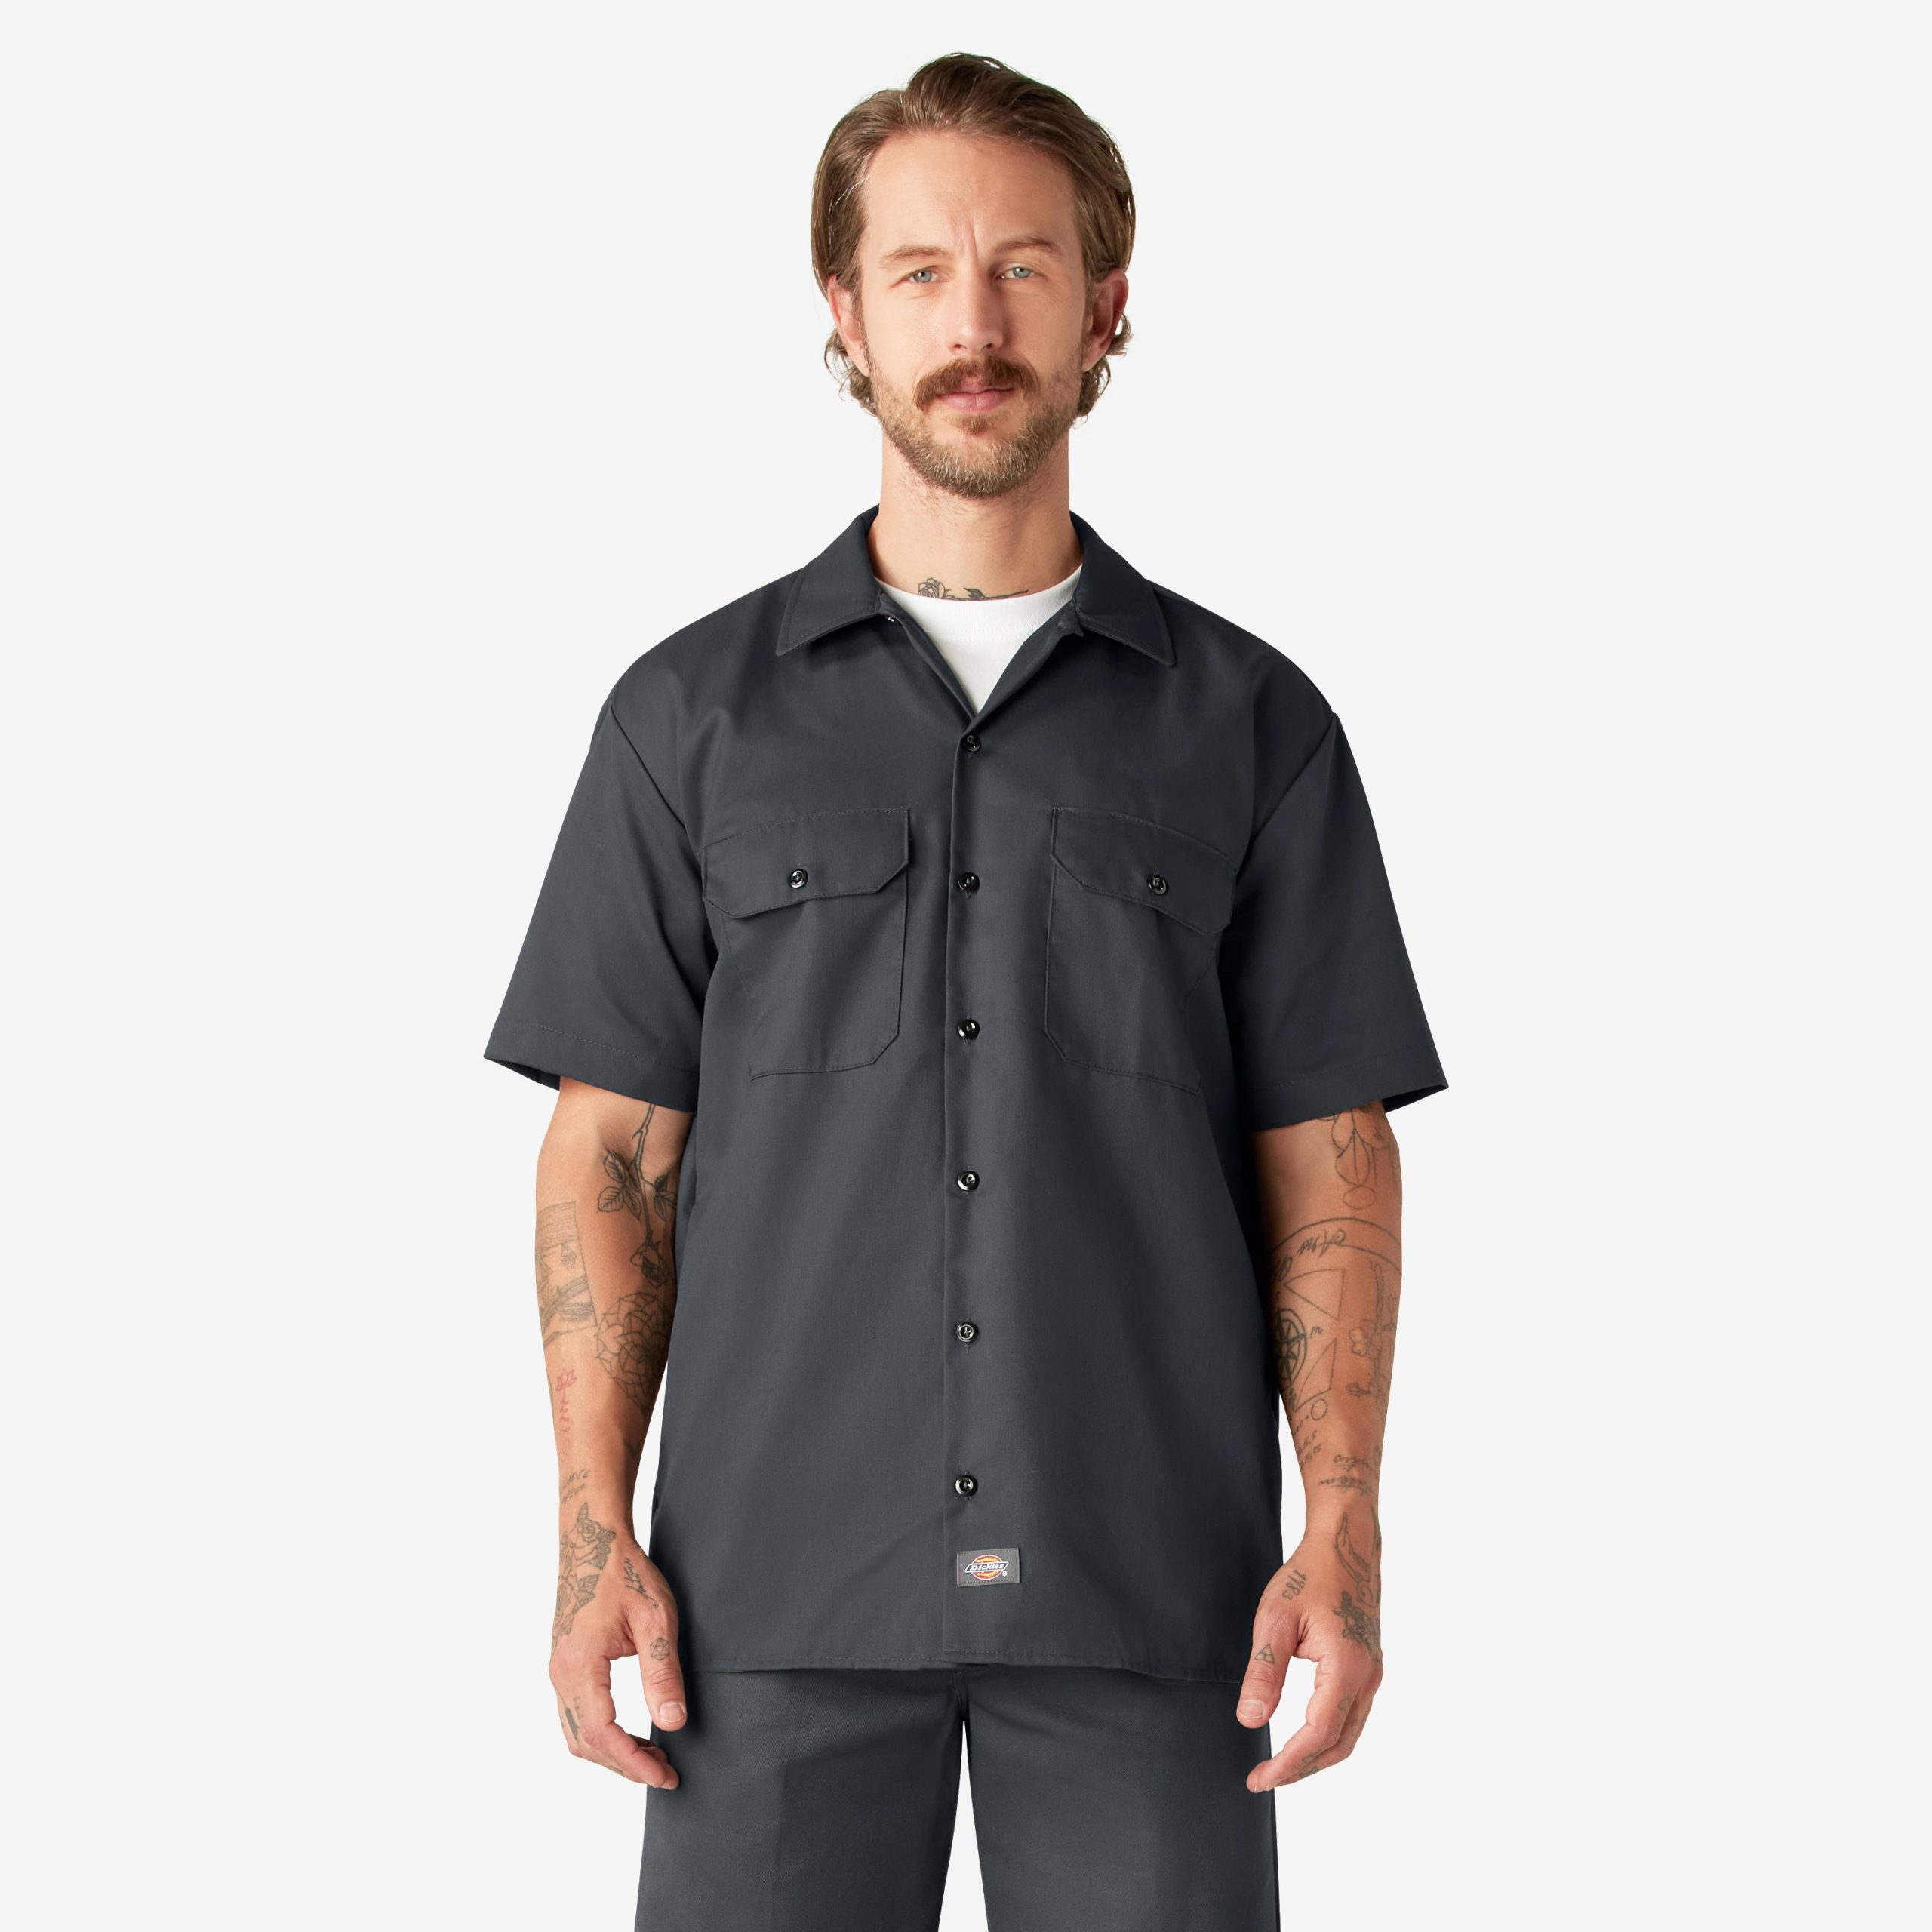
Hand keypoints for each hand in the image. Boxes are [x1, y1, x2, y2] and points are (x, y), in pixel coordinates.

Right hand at [549, 1503, 685, 1786]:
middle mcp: (560, 1674)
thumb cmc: (625, 1573)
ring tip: (652, 1758)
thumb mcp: (655, 1618)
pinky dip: (601, 1735)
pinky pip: (576, 1716)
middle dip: (625, 1765)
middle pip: (585, 1742)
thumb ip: (662, 1673)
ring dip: (612, 1753)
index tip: (665, 1776)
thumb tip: (672, 1725)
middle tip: (666, 1773)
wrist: (592, 1541)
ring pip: (577, 1734)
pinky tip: (630, 1735)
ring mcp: (558, 1671)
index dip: (633, 1762)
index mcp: (580, 1665)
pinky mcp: (564, 1666)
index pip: (601, 1734)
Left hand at [1234, 1537, 1382, 1790]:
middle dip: (1301, 1769)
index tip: (1259, 1777)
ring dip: (1316, 1756)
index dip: (1289, 1762)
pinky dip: (1328, 1736)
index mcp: (1346, 1667)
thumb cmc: (1310, 1575)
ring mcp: (1373, 1674)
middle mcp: (1367, 1677)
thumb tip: (1250, 1721)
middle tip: (1263, 1778)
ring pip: (1348, 1735)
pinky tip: (1303, 1736)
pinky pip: (1352, 1716)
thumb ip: (1264, 1672)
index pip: (1318, 1733)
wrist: (1346, 1544)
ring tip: (1280, 1765)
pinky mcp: (1369, 1669)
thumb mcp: (1275, 1619)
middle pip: (1338, 1744)